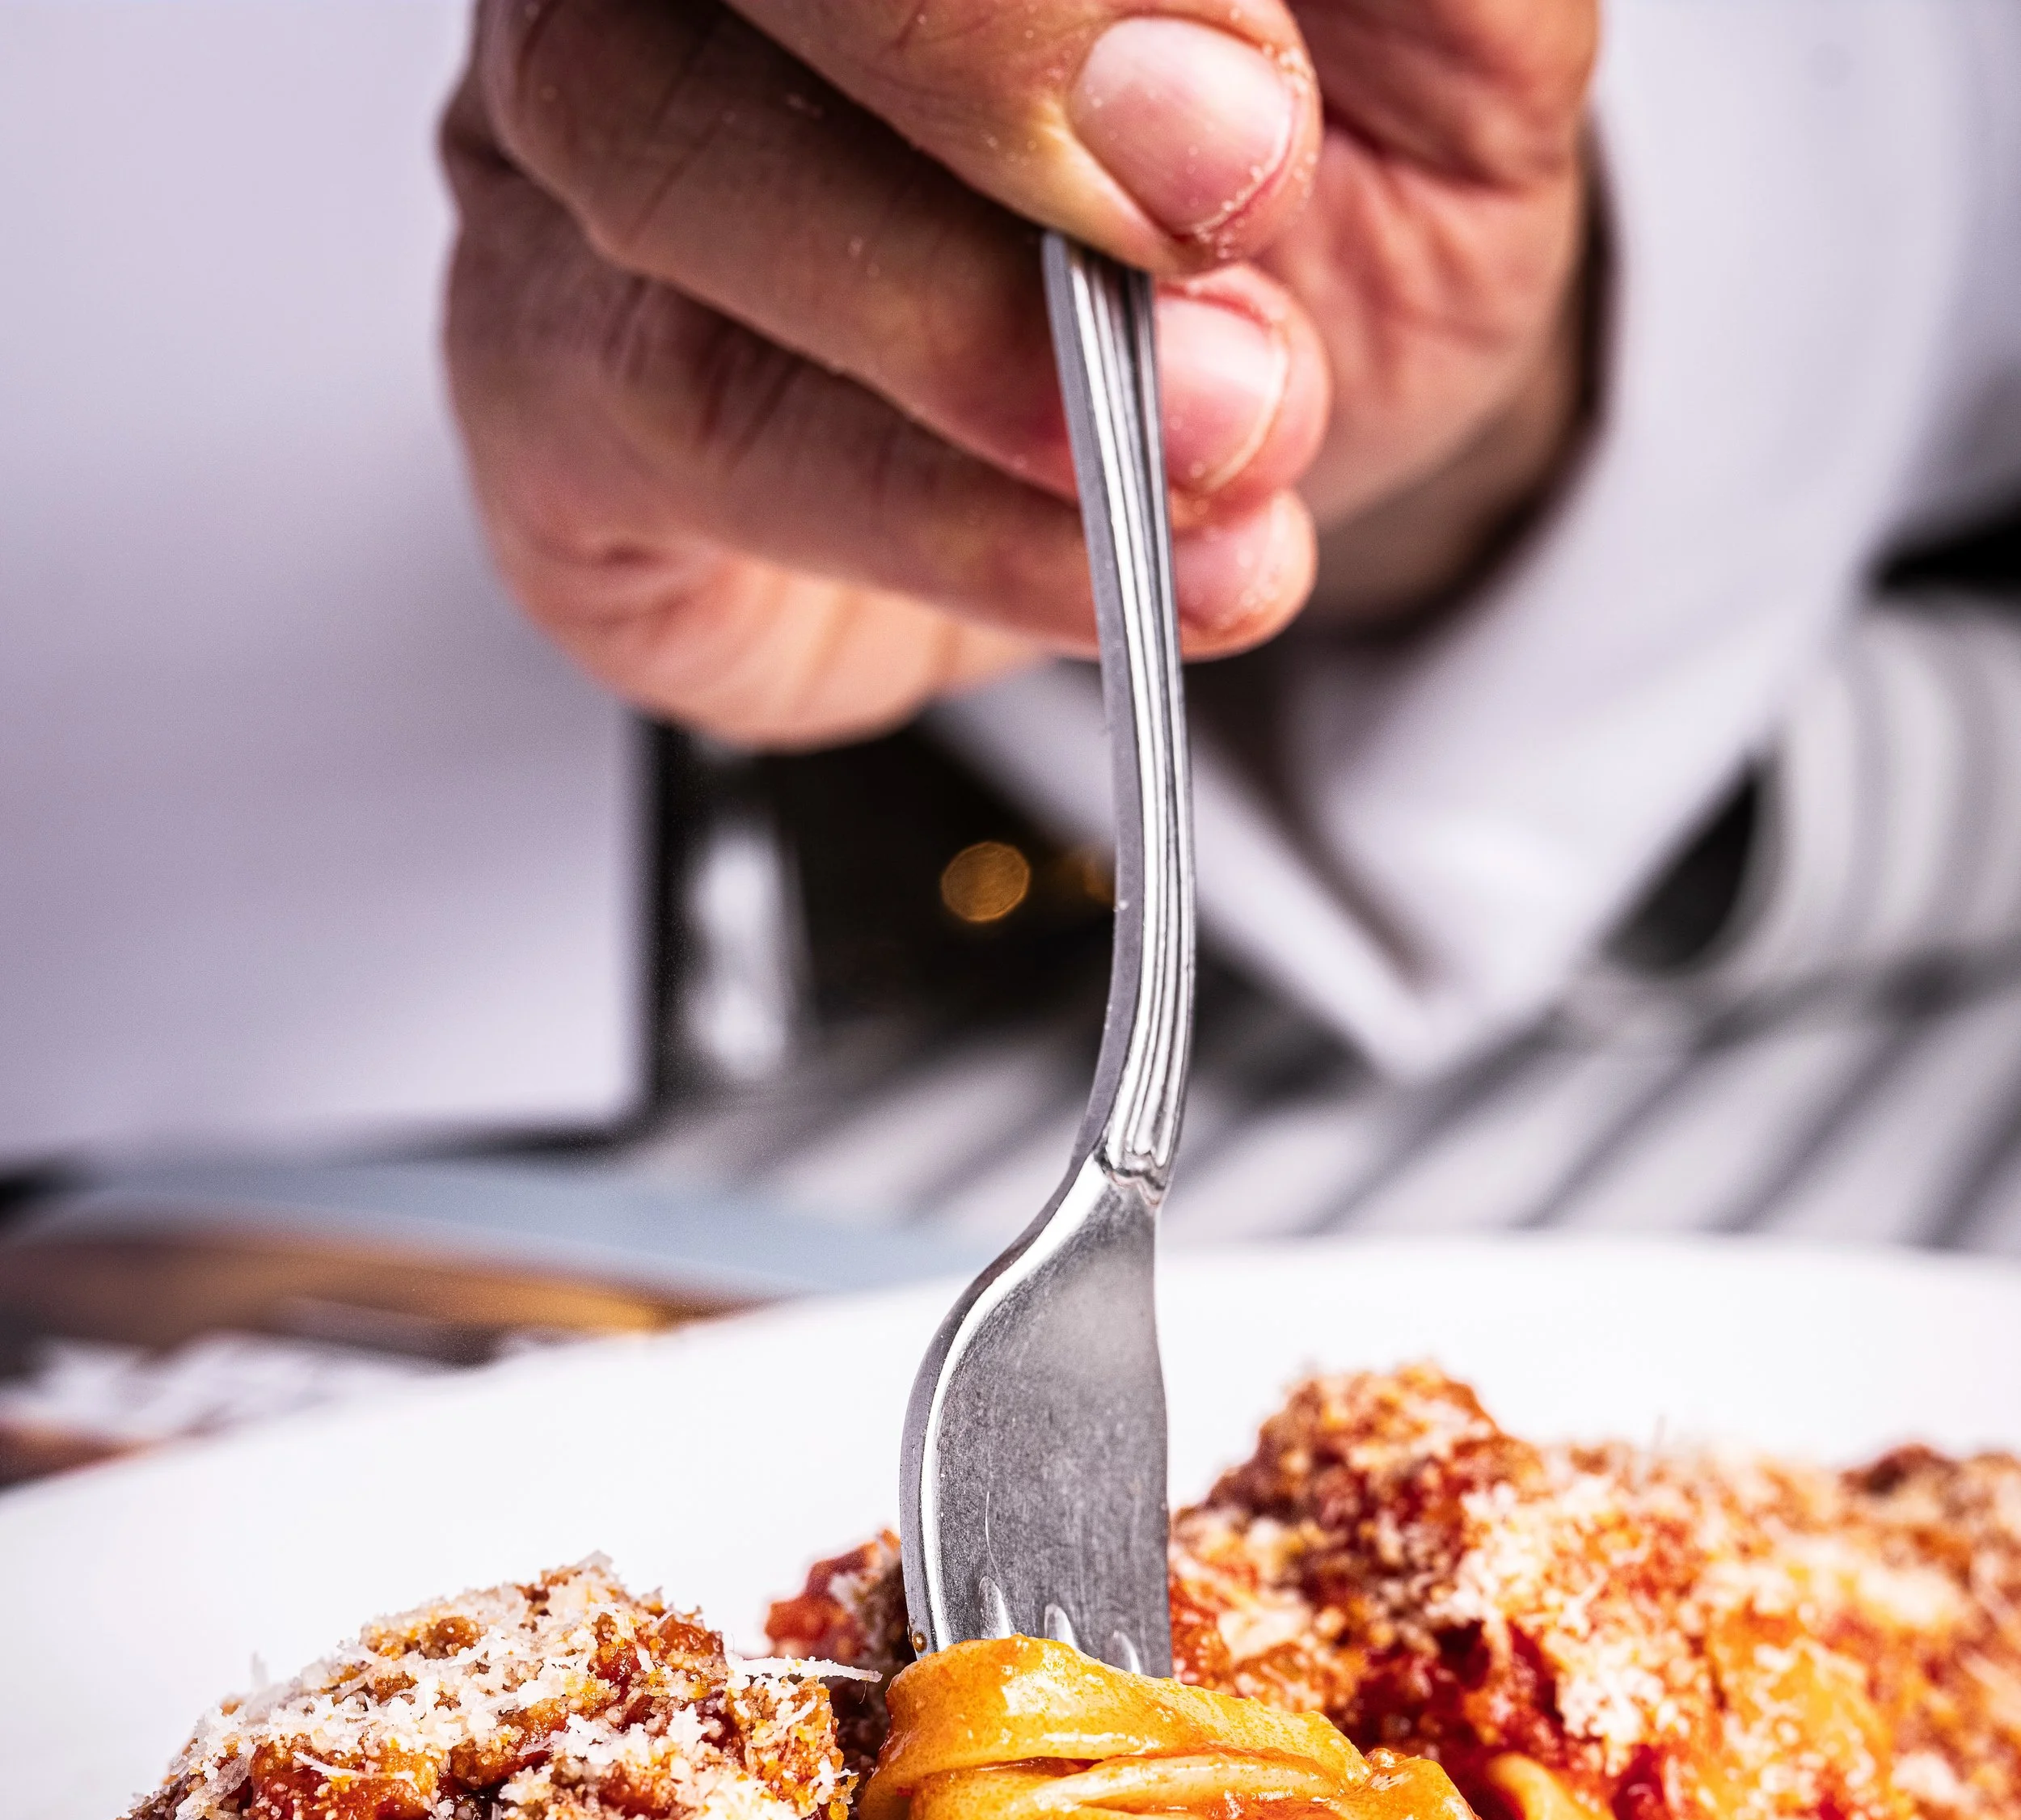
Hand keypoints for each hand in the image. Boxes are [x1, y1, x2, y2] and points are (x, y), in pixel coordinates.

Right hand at [443, 0, 1593, 744]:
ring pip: (654, 149)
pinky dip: (924, 517)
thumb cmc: (1286, 233)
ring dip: (959, 332)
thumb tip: (1331, 5)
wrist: (1201, 467)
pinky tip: (1104, 570)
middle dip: (983, 74)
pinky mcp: (537, 369)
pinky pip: (676, 421)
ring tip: (1212, 444)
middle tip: (1208, 244)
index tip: (1243, 128)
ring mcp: (573, 118)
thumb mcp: (1443, 62)